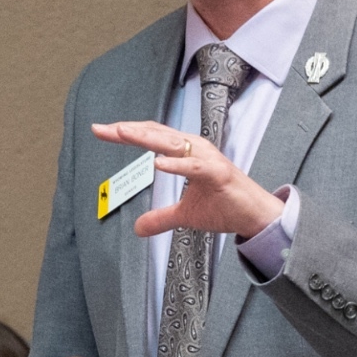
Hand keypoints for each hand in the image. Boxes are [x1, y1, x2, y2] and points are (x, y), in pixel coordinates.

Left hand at [91, 121, 282, 238]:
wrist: (256, 216)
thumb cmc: (224, 206)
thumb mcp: (185, 215)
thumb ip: (161, 217)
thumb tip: (138, 227)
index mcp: (185, 152)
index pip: (150, 136)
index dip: (125, 132)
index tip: (100, 130)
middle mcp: (195, 149)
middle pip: (156, 134)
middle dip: (127, 130)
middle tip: (102, 128)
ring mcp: (207, 159)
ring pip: (172, 144)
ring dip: (146, 138)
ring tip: (123, 133)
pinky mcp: (219, 174)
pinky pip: (195, 167)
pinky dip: (177, 164)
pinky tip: (158, 164)